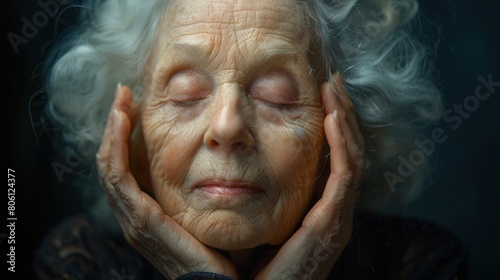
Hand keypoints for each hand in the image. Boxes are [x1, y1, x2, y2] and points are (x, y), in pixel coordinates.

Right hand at [96, 85, 237, 278]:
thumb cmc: (217, 253)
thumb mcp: (204, 213)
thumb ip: (200, 190)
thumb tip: (216, 161)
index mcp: (147, 213)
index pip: (126, 169)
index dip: (125, 138)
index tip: (134, 106)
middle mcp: (134, 215)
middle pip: (113, 164)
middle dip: (115, 128)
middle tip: (123, 95)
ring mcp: (134, 219)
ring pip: (111, 167)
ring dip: (112, 131)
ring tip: (121, 101)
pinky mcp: (143, 221)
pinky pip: (120, 178)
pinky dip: (116, 148)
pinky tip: (122, 121)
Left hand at [255, 73, 365, 279]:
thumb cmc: (251, 268)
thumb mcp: (259, 222)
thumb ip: (261, 196)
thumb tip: (241, 165)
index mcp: (320, 213)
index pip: (337, 161)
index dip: (334, 127)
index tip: (323, 96)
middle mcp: (334, 214)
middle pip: (350, 154)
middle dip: (344, 116)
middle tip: (334, 83)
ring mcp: (335, 221)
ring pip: (351, 160)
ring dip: (345, 122)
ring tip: (335, 90)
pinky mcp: (328, 227)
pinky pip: (343, 178)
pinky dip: (342, 146)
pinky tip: (333, 118)